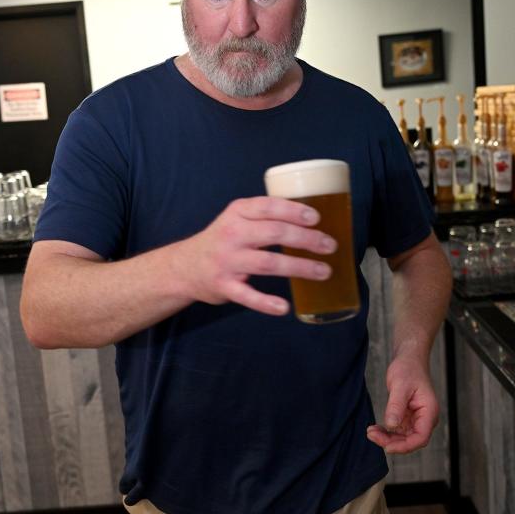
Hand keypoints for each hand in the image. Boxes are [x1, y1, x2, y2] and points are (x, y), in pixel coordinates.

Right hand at [177, 196, 336, 315]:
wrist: (184, 267)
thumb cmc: (223, 240)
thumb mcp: (238, 219)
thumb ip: (265, 216)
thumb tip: (312, 220)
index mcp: (238, 212)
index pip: (268, 206)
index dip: (293, 211)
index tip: (316, 218)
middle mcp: (232, 234)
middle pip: (274, 233)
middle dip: (306, 239)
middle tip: (330, 245)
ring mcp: (228, 261)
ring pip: (267, 263)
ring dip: (299, 267)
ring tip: (324, 271)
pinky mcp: (224, 286)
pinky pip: (247, 295)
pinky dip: (265, 302)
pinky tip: (283, 307)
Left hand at [366, 355, 438, 453]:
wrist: (409, 360)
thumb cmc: (408, 369)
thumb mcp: (400, 386)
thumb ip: (396, 406)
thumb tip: (391, 426)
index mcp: (429, 411)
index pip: (421, 437)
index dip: (405, 446)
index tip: (387, 447)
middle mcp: (426, 418)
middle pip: (411, 440)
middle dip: (392, 442)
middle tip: (371, 434)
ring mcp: (417, 419)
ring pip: (404, 438)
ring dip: (388, 438)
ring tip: (371, 431)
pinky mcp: (409, 418)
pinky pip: (399, 431)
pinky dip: (387, 432)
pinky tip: (375, 429)